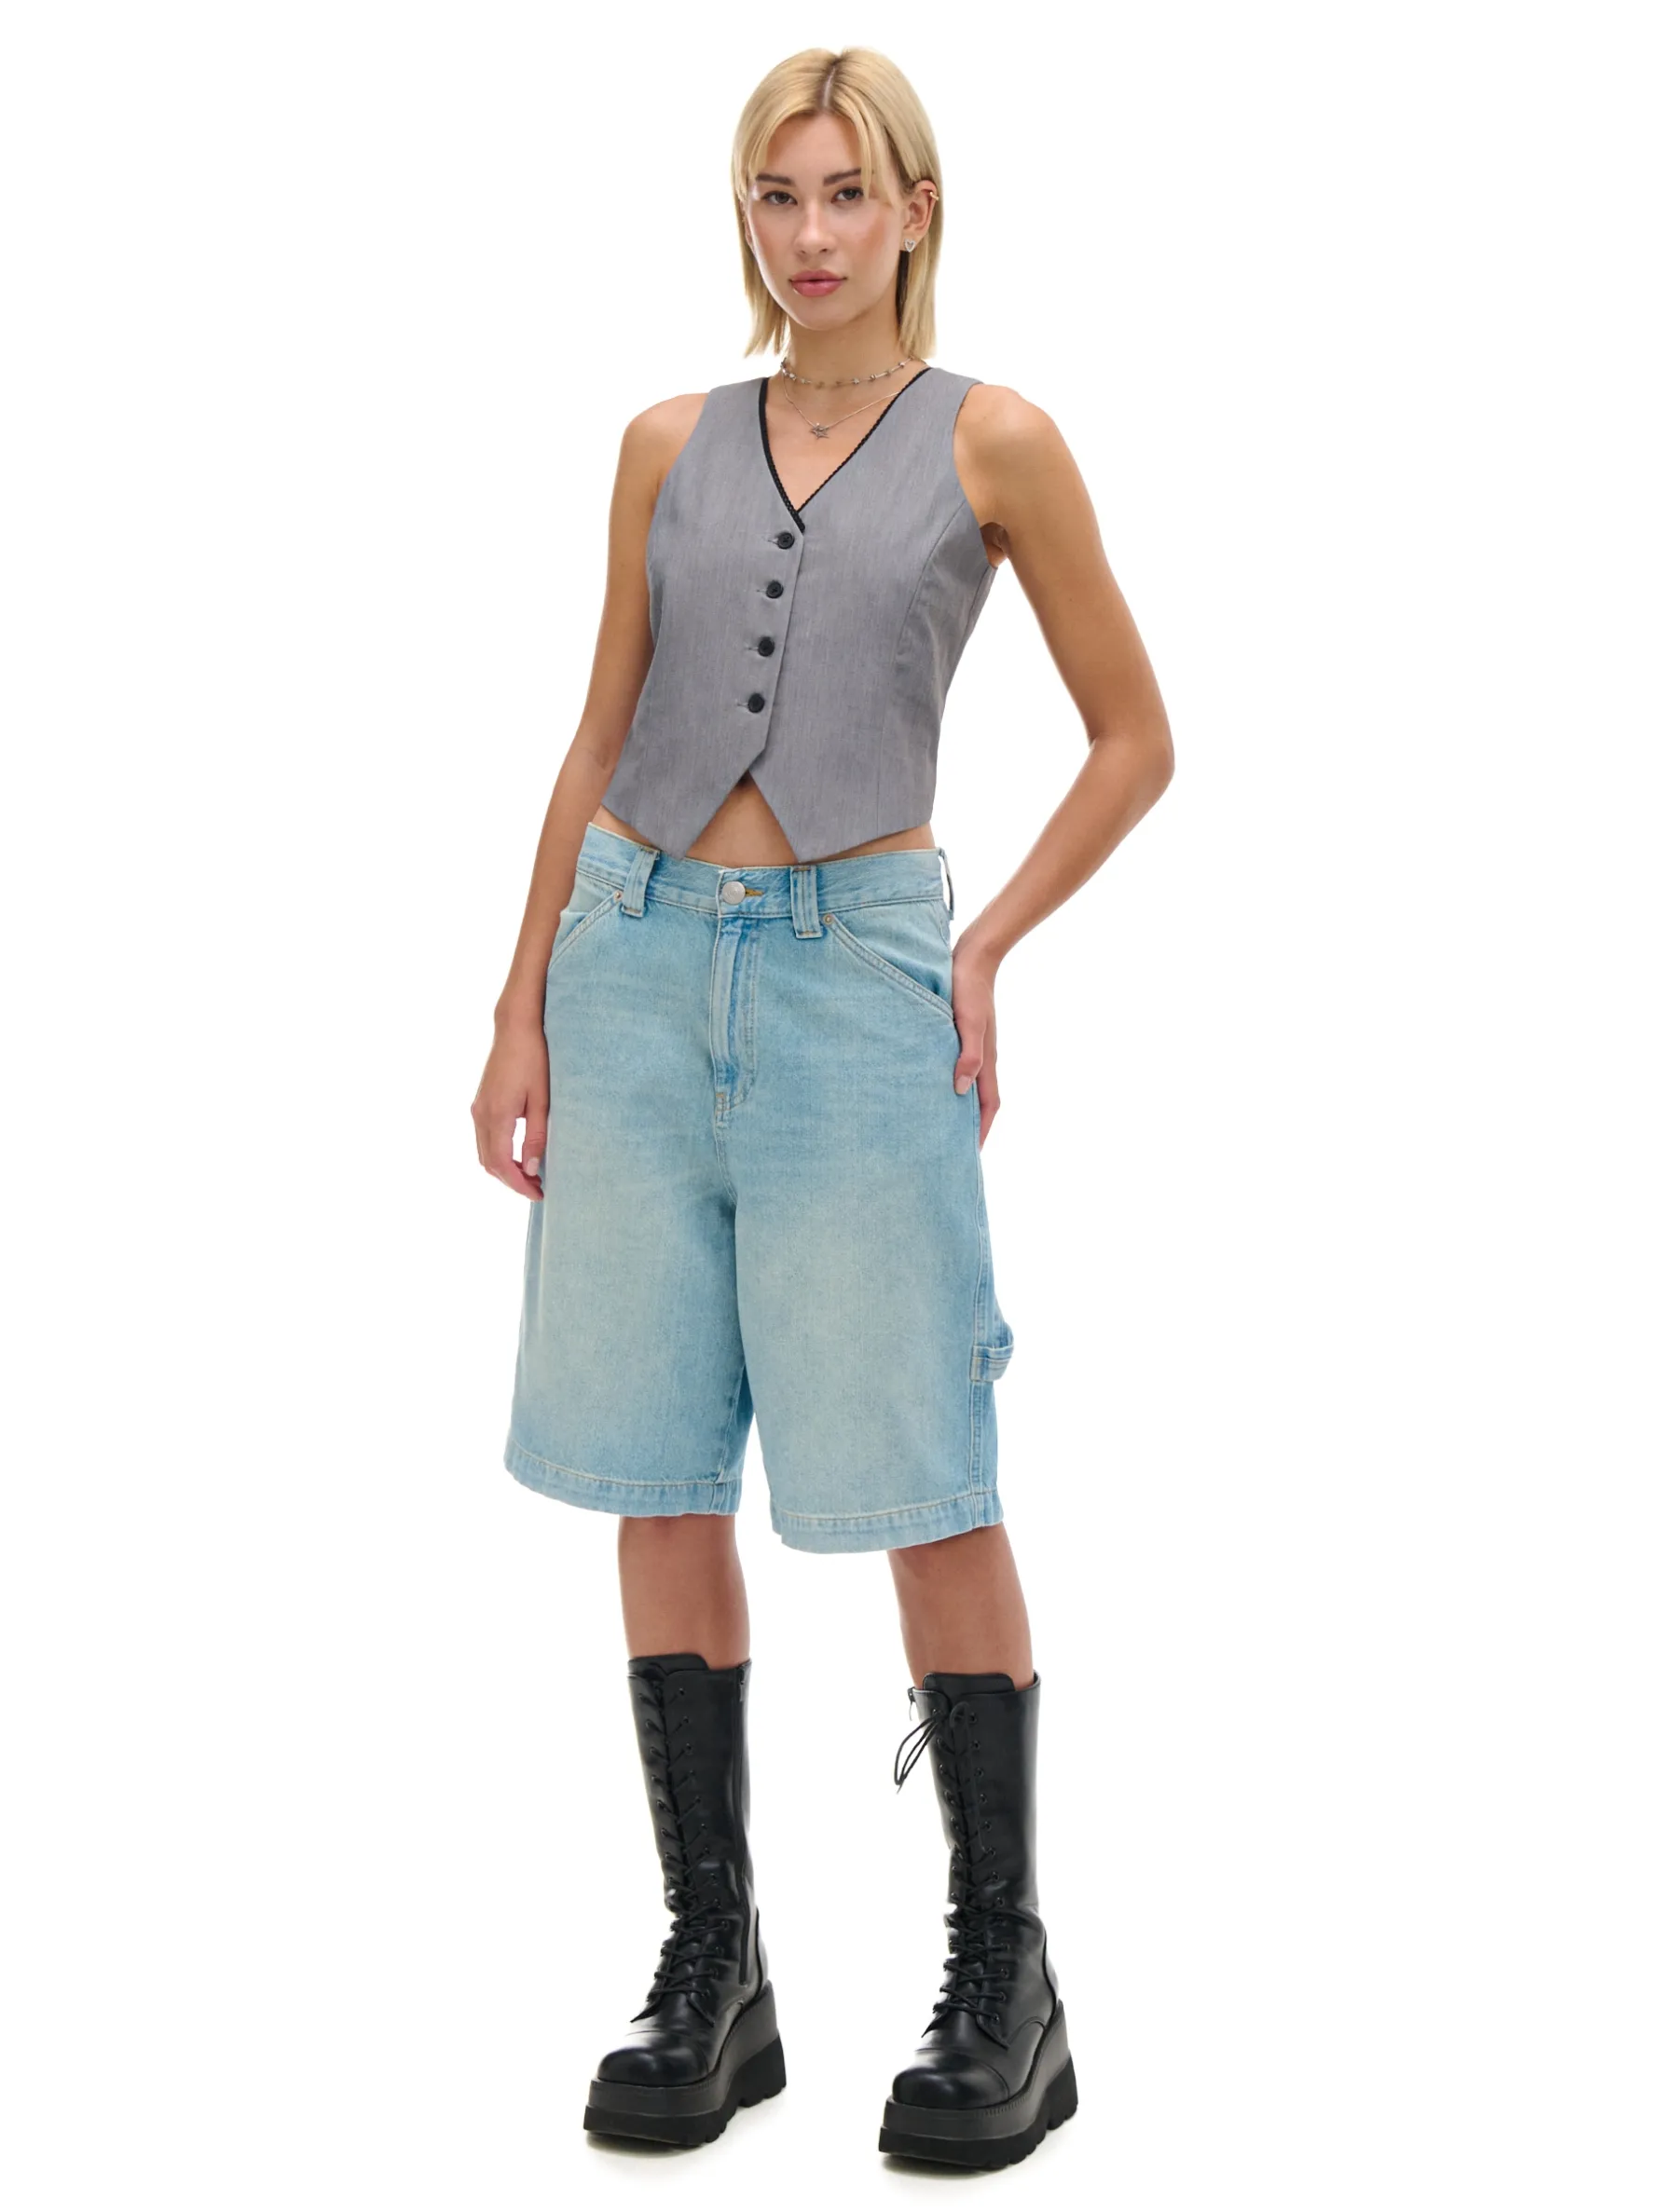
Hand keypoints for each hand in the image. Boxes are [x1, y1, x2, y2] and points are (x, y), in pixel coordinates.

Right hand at [472, 1019, 549, 1198]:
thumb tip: (532, 1169)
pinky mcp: (480, 1103)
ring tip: (531, 1176)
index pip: (502, 1164)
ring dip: (504, 1170)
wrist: (515, 1027)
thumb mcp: (542, 1099)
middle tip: (538, 1189)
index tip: (539, 1194)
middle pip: (489, 1164)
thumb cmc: (534, 1058)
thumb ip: (537, 1136)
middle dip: (511, 1181)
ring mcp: (477, 1108)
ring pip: (484, 1153)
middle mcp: (481, 1115)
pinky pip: (484, 1139)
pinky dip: (498, 1155)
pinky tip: (518, 1156)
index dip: (519, 1185)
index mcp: (497, 1115)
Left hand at [948, 938, 1000, 1148]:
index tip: (971, 1154)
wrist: (971, 957)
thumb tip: (960, 1090)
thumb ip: (968, 1055)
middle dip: (970, 1125)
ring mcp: (972, 1046)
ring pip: (968, 1084)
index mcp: (986, 1060)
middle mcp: (981, 1057)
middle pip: (979, 1100)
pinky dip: (950, 1083)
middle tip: (952, 1147)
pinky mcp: (960, 1035)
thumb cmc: (969, 988)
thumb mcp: (968, 1023)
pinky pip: (958, 1067)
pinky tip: (932, 1084)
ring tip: (940, 1123)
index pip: (988, 1105)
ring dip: (959, 1106)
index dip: (982, 1130)